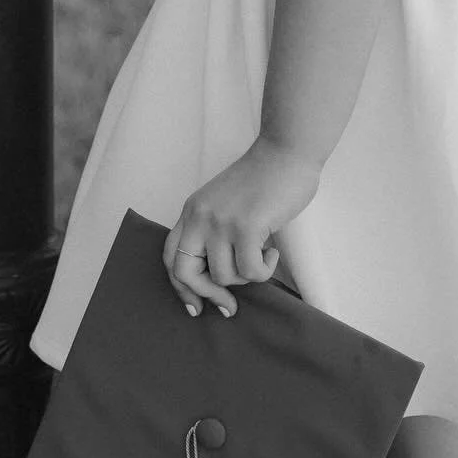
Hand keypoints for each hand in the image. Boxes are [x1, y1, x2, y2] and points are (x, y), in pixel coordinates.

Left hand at [164, 137, 321, 318]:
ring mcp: (221, 222)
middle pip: (184, 272)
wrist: (287, 151)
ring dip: (247, 276)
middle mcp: (200, 216)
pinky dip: (265, 270)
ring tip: (262, 254)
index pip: (170, 256)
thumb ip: (215, 232)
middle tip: (228, 306)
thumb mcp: (225, 204)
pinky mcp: (246, 227)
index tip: (196, 306)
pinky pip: (251, 272)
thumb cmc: (265, 179)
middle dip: (206, 295)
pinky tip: (273, 252)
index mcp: (192, 210)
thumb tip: (218, 280)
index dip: (181, 287)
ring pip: (223, 276)